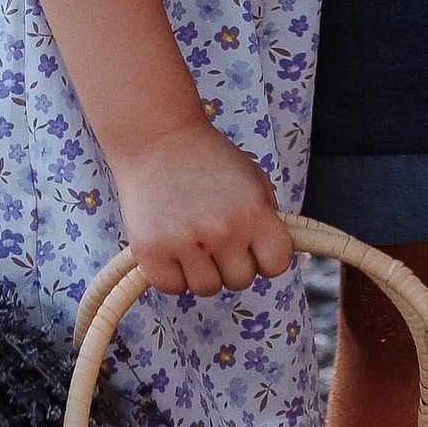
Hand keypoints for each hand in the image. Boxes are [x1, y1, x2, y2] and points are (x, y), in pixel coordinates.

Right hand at [111, 123, 295, 296]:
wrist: (156, 138)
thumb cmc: (208, 159)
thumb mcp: (252, 178)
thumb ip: (267, 217)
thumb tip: (276, 256)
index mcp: (253, 211)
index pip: (277, 264)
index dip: (266, 258)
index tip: (252, 246)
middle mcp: (222, 231)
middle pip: (240, 280)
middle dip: (231, 263)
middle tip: (215, 235)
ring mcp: (185, 242)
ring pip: (207, 288)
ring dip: (201, 271)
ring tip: (191, 239)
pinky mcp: (151, 251)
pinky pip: (172, 287)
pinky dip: (172, 273)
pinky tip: (169, 245)